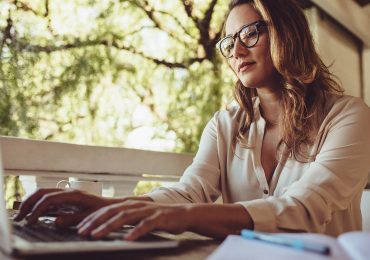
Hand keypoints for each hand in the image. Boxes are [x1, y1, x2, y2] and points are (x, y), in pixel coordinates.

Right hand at [14, 188, 110, 226]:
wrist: (111, 206)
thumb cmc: (102, 211)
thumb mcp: (89, 216)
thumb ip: (73, 219)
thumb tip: (56, 221)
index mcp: (73, 194)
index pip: (49, 198)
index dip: (38, 209)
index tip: (31, 220)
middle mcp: (68, 191)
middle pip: (42, 192)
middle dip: (29, 203)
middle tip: (20, 217)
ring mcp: (66, 193)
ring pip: (44, 193)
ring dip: (31, 202)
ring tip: (22, 215)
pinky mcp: (66, 198)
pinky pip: (48, 198)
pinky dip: (38, 204)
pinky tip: (33, 213)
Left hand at [76, 200, 190, 240]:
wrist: (182, 214)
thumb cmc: (158, 218)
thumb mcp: (139, 217)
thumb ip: (124, 220)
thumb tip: (105, 228)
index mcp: (130, 204)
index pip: (107, 210)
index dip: (92, 218)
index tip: (79, 227)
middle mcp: (136, 205)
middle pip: (112, 212)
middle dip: (95, 222)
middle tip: (82, 232)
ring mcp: (147, 211)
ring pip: (125, 217)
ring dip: (109, 226)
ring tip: (97, 235)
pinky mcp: (158, 218)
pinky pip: (145, 225)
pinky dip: (135, 232)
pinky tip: (127, 239)